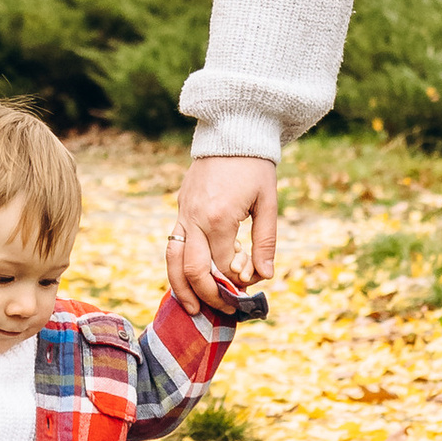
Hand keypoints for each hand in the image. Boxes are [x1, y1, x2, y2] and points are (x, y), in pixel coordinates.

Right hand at [168, 155, 277, 306]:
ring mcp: (184, 212)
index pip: (223, 267)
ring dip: (181, 288)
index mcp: (220, 219)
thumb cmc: (255, 166)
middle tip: (222, 311)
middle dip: (207, 296)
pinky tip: (187, 279)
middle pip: (193, 270)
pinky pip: (173, 243)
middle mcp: (196, 218)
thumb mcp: (268, 202)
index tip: (247, 294)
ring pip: (173, 259)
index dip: (235, 285)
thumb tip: (265, 276)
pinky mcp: (180, 206)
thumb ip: (265, 241)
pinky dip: (177, 266)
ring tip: (192, 308)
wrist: (232, 129)